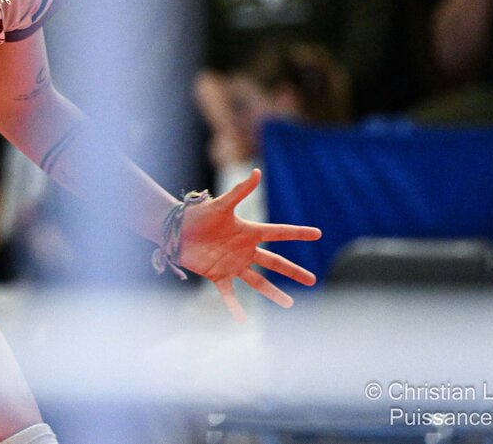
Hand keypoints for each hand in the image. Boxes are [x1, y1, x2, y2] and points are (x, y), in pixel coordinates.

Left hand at [177, 169, 320, 322]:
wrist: (174, 229)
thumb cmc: (198, 215)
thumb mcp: (221, 204)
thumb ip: (240, 191)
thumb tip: (257, 172)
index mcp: (249, 231)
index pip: (279, 233)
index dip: (298, 233)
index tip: (318, 233)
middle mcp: (245, 250)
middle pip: (274, 262)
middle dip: (293, 271)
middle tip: (312, 280)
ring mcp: (233, 264)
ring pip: (258, 281)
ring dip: (273, 293)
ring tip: (290, 304)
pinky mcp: (218, 275)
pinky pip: (230, 294)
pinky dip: (235, 307)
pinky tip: (242, 320)